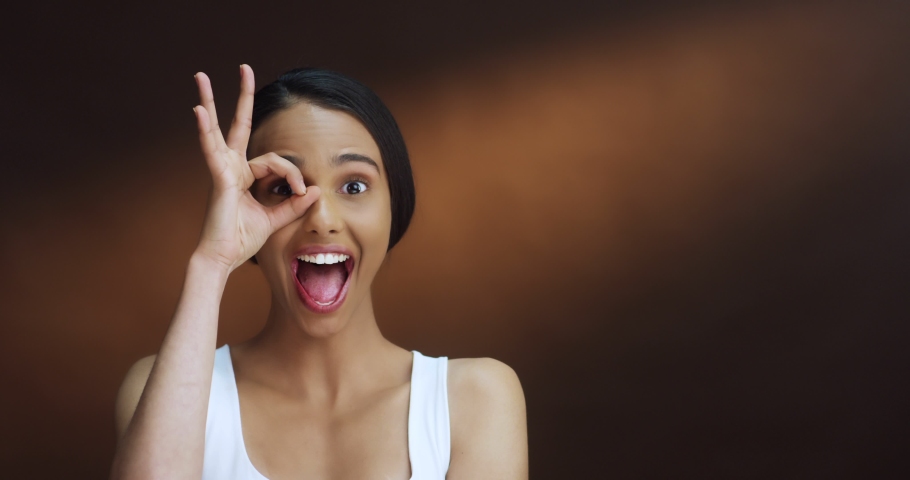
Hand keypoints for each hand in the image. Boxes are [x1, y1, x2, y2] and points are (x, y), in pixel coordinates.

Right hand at [192, 65, 319, 272]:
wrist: (223, 258)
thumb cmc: (242, 239)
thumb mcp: (276, 218)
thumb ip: (294, 204)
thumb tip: (316, 190)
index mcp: (245, 175)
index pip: (275, 160)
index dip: (293, 174)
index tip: (304, 192)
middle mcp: (231, 167)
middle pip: (238, 125)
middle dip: (242, 96)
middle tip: (244, 67)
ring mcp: (222, 170)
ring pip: (218, 129)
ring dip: (210, 101)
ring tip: (200, 76)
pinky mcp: (217, 179)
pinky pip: (212, 150)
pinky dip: (205, 131)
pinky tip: (198, 111)